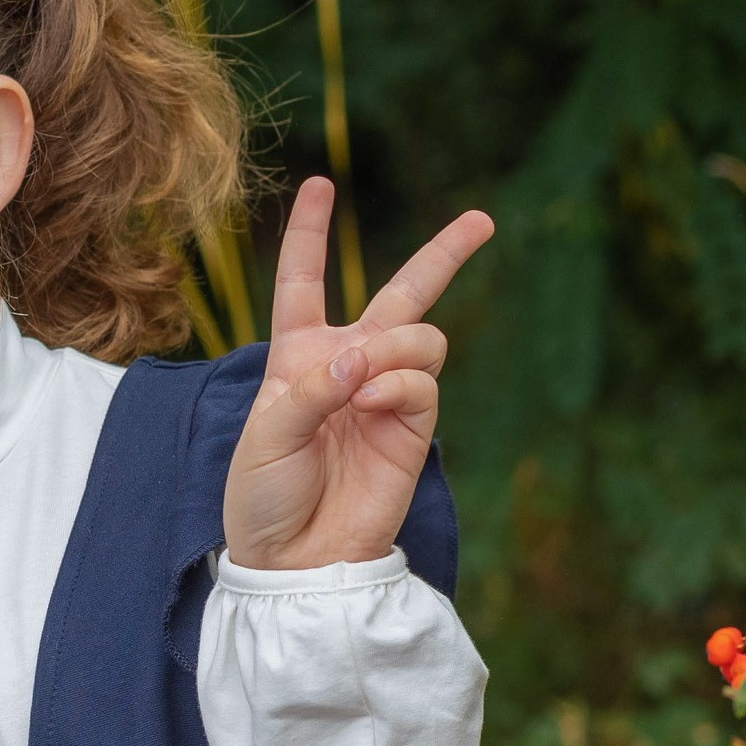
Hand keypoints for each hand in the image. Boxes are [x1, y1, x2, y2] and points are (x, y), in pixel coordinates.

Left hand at [223, 177, 494, 571]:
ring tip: (363, 387)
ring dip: (394, 348)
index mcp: (296, 357)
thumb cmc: (263, 497)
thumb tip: (365, 356)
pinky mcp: (412, 429)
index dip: (309, 235)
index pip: (302, 282)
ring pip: (420, 336)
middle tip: (483, 219)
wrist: (294, 561)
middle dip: (445, 255)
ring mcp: (384, 395)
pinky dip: (398, 384)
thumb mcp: (264, 436)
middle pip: (403, 294)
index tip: (320, 185)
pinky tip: (373, 403)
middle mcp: (346, 366)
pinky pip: (422, 381)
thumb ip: (312, 388)